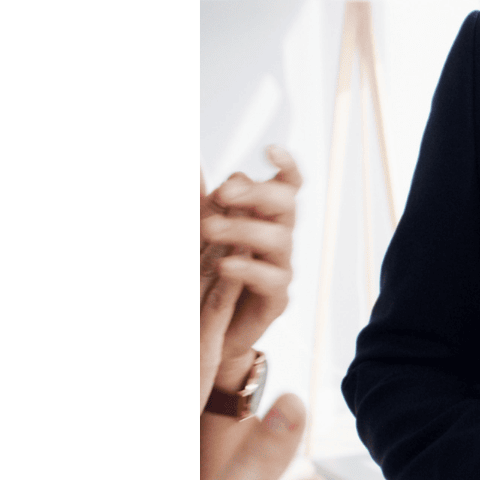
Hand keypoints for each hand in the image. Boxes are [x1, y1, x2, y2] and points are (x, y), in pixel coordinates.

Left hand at [200, 146, 301, 394]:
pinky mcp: (277, 298)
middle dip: (257, 193)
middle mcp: (279, 236)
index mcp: (266, 216)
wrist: (213, 329)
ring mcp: (280, 267)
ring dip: (244, 229)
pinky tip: (224, 264)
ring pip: (279, 239)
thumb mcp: (204, 231)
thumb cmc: (213, 274)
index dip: (286, 165)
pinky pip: (271, 280)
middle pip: (286, 204)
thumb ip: (202, 201)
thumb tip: (192, 163)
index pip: (286, 184)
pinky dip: (247, 269)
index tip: (270, 149)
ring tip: (208, 229)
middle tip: (221, 193)